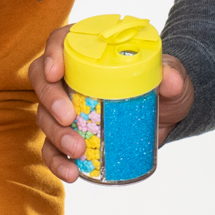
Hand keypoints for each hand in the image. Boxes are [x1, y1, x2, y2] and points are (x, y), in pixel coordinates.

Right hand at [27, 24, 192, 181]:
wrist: (164, 112)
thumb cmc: (160, 84)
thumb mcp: (171, 75)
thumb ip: (172, 74)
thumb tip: (170, 80)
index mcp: (88, 51)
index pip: (60, 42)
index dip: (51, 54)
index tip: (56, 72)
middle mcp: (70, 76)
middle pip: (43, 80)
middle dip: (50, 100)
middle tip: (68, 118)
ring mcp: (66, 106)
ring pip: (45, 116)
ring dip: (55, 134)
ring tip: (77, 149)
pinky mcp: (70, 134)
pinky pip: (53, 148)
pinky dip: (57, 162)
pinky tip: (71, 173)